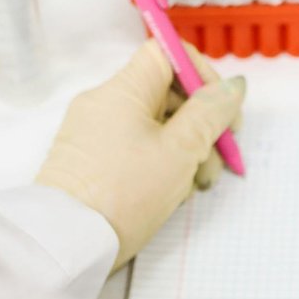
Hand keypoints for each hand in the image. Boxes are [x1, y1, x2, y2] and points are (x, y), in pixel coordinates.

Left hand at [37, 40, 244, 266]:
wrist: (66, 244)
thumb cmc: (124, 194)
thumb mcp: (180, 151)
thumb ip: (210, 113)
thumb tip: (232, 86)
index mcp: (123, 90)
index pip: (167, 53)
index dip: (202, 74)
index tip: (222, 110)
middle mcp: (104, 103)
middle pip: (165, 94)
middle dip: (201, 123)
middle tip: (220, 159)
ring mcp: (94, 133)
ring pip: (154, 126)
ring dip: (185, 149)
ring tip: (197, 185)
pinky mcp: (89, 161)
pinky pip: (134, 147)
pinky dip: (160, 163)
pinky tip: (172, 193)